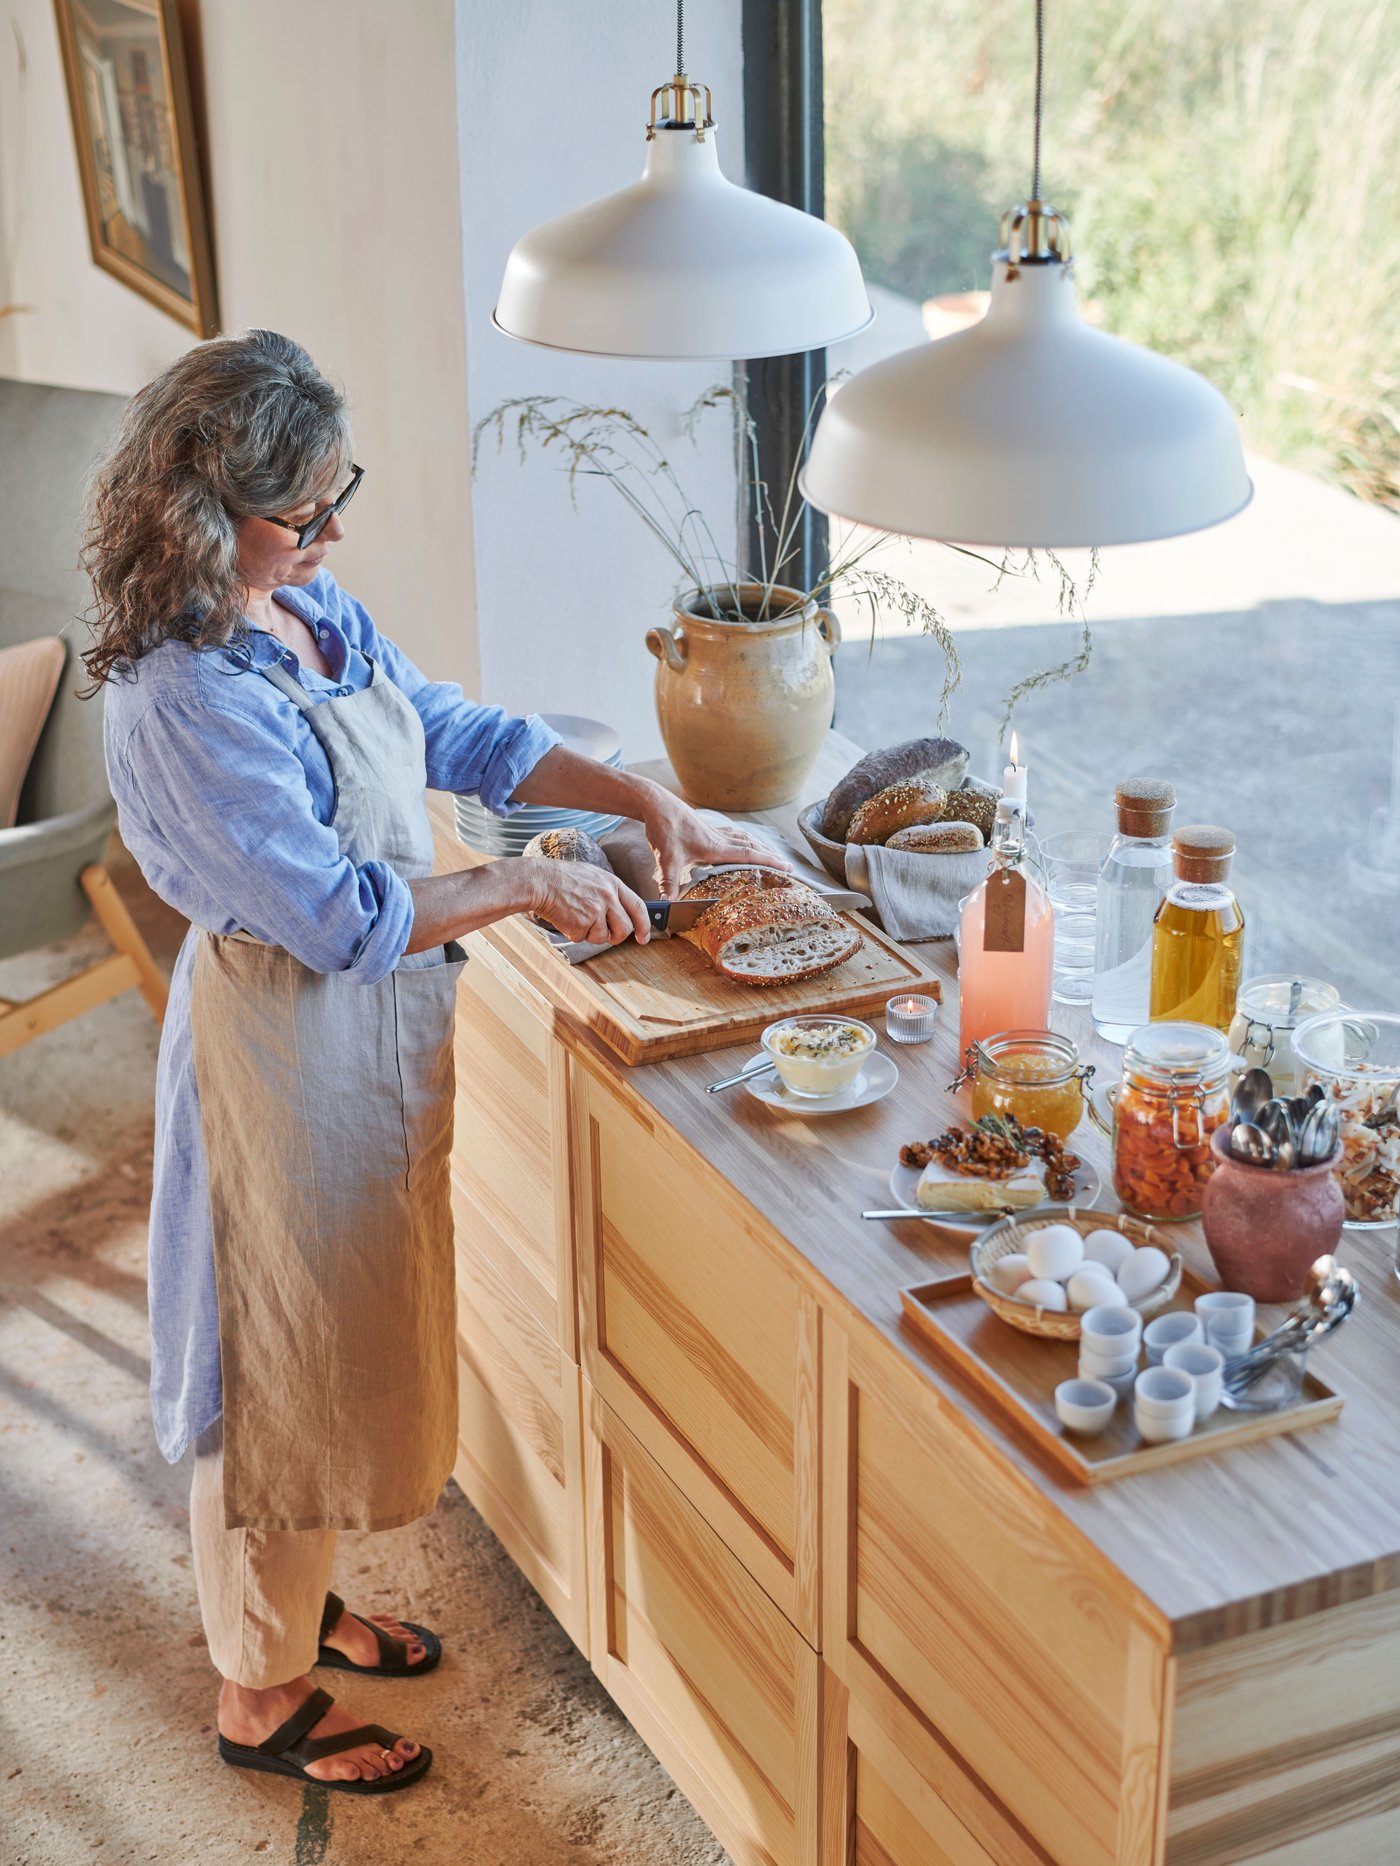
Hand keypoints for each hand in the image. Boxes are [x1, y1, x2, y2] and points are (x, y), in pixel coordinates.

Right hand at [518, 857, 650, 945]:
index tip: (644, 938)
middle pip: (624, 928)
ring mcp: (595, 911)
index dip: (645, 925)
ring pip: (603, 937)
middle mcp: (608, 897)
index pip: (638, 907)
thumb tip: (622, 911)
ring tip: (577, 918)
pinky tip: (566, 918)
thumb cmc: (563, 878)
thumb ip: (609, 893)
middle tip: (607, 936)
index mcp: (613, 884)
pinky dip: (574, 933)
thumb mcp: (593, 876)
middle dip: (617, 937)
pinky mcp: (581, 923)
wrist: (540, 881)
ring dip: (591, 934)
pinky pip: (583, 938)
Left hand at [641, 790, 792, 896]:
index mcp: (716, 847)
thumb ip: (669, 881)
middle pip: (752, 846)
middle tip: (788, 866)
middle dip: (771, 856)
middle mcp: (719, 838)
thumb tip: (668, 903)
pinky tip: (740, 841)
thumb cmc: (664, 828)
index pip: (749, 856)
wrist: (657, 804)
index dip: (770, 862)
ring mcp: (714, 831)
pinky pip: (732, 834)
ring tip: (770, 854)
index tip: (787, 868)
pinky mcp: (706, 827)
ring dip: (759, 847)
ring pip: (744, 838)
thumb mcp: (666, 858)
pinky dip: (743, 839)